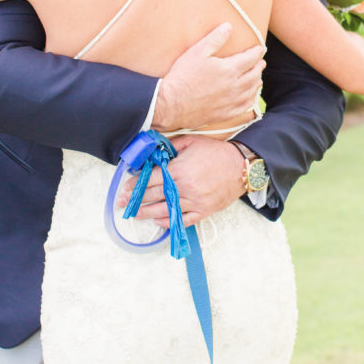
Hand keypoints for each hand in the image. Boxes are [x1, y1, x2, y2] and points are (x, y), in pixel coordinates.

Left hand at [117, 136, 245, 226]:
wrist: (241, 166)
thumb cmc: (216, 152)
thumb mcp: (192, 142)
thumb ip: (171, 146)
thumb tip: (153, 150)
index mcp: (180, 170)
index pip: (151, 180)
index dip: (136, 185)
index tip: (125, 188)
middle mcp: (185, 188)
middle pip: (154, 196)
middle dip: (135, 200)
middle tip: (122, 203)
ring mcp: (195, 201)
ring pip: (166, 210)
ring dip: (147, 213)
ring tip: (135, 214)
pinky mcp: (204, 211)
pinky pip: (183, 220)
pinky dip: (170, 222)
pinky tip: (159, 222)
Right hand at [153, 24, 264, 131]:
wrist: (172, 104)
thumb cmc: (182, 76)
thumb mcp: (197, 52)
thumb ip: (215, 39)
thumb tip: (228, 27)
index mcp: (229, 69)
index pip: (250, 58)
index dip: (257, 52)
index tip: (260, 49)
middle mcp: (234, 86)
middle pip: (254, 75)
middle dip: (259, 67)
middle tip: (260, 62)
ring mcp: (231, 102)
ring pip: (251, 91)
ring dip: (257, 82)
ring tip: (258, 78)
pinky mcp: (225, 114)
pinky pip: (244, 107)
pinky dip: (250, 99)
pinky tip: (249, 97)